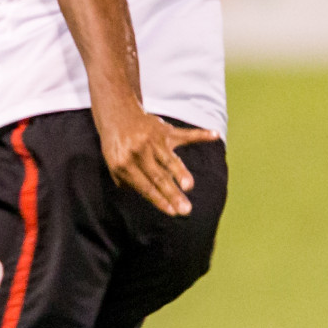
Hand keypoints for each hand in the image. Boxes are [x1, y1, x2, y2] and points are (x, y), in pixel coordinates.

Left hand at [95, 105, 218, 215]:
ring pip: (170, 160)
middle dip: (173, 194)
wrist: (117, 114)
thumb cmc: (117, 145)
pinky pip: (185, 134)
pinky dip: (201, 134)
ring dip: (181, 173)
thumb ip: (127, 182)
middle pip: (159, 177)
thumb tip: (151, 196)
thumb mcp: (113, 164)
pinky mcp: (165, 130)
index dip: (159, 200)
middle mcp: (139, 152)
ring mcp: (154, 140)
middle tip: (186, 210)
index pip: (145, 186)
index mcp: (124, 163)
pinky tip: (215, 136)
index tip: (172, 213)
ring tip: (189, 186)